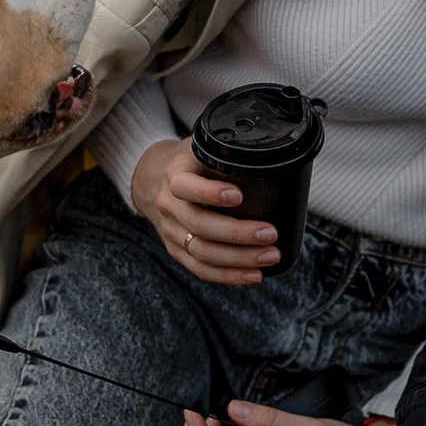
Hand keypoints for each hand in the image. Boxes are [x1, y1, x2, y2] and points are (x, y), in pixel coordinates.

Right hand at [130, 138, 276, 285]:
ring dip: (239, 258)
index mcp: (175, 175)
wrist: (152, 181)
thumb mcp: (202, 149)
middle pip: (199, 225)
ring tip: (271, 255)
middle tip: (270, 233)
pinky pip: (201, 269)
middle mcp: (169, 205)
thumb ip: (227, 154)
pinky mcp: (176, 250)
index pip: (185, 186)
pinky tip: (254, 274)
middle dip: (237, 233)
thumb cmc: (192, 164)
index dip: (210, 193)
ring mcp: (171, 231)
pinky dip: (229, 275)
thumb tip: (273, 160)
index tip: (238, 195)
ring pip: (202, 252)